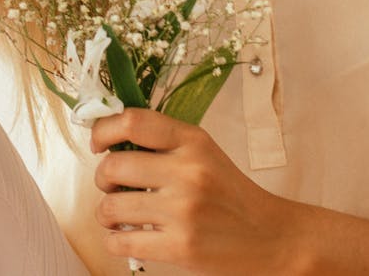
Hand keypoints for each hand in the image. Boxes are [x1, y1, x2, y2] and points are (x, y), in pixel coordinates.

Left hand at [91, 109, 305, 274]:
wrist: (270, 237)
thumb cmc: (230, 193)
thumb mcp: (204, 153)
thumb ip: (165, 143)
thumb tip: (111, 141)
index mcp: (193, 141)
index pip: (133, 121)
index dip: (103, 129)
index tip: (98, 142)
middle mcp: (188, 171)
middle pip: (113, 166)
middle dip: (102, 178)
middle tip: (110, 185)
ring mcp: (183, 210)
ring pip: (110, 207)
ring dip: (106, 213)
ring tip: (117, 214)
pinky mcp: (180, 247)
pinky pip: (121, 242)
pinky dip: (114, 240)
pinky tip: (126, 236)